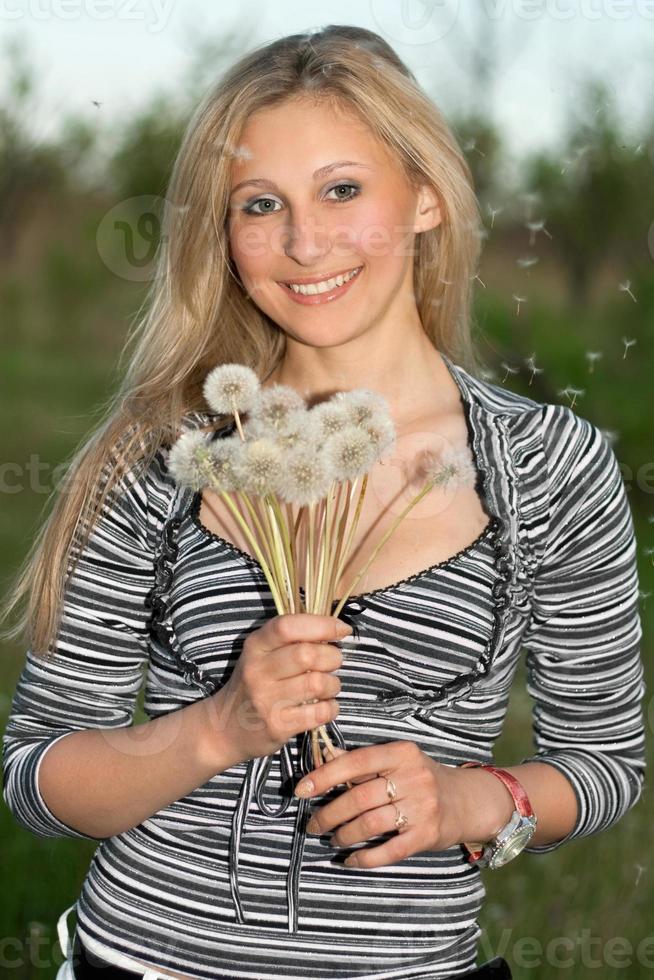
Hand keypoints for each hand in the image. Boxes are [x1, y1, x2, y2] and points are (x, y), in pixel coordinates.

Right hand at [213, 613, 351, 764]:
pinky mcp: (277, 726)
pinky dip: (331, 708)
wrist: (224, 728)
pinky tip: (325, 706)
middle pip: (307, 654)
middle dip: (332, 657)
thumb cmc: (254, 684)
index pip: (288, 626)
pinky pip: (319, 712)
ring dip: (333, 684)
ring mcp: (266, 700)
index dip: (321, 624)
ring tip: (328, 687)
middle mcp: (257, 670)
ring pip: (317, 683)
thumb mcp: (261, 654)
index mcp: (256, 646)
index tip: (341, 629)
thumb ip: (291, 639)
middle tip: (333, 663)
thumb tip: (334, 628)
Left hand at [295, 741, 477, 868]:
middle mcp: (413, 778)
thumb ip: (364, 761)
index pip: (355, 762)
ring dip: (343, 835)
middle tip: (313, 824)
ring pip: (370, 824)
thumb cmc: (423, 778)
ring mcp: (422, 807)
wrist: (467, 801)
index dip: (325, 776)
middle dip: (329, 813)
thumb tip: (325, 756)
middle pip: (359, 797)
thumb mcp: (398, 761)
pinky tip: (351, 860)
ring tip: (332, 839)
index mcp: (402, 753)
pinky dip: (364, 858)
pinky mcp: (427, 835)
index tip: (301, 790)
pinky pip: (389, 851)